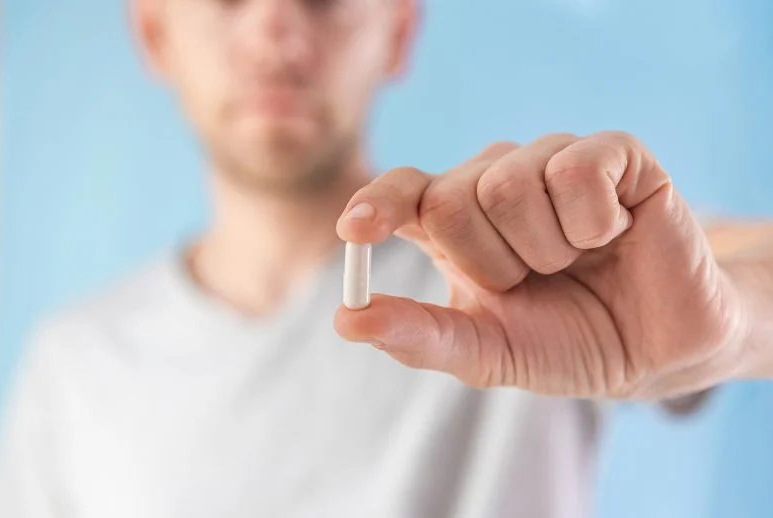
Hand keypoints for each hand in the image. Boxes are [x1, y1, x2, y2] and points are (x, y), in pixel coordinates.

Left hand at [334, 132, 749, 398]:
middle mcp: (496, 181)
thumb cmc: (563, 343)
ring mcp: (551, 161)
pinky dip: (593, 224)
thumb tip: (347, 320)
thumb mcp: (485, 352)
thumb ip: (420, 335)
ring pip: (510, 184)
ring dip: (545, 251)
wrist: (654, 350)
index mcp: (457, 224)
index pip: (402, 192)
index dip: (378, 205)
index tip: (357, 231)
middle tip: (531, 281)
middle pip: (449, 200)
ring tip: (575, 262)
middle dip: (491, 264)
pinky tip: (611, 234)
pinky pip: (576, 170)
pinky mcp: (612, 154)